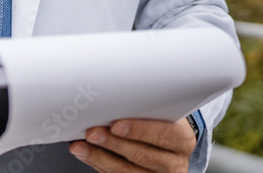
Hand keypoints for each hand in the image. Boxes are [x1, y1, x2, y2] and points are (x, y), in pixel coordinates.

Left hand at [68, 117, 196, 172]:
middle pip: (143, 155)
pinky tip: (86, 154)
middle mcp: (175, 162)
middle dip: (113, 144)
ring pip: (128, 171)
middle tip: (91, 133)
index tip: (115, 125)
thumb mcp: (161, 112)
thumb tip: (109, 96)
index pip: (163, 134)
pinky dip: (99, 164)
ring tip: (80, 146)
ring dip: (100, 157)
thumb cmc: (159, 121)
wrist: (169, 145)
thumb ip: (144, 108)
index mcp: (182, 138)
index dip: (139, 130)